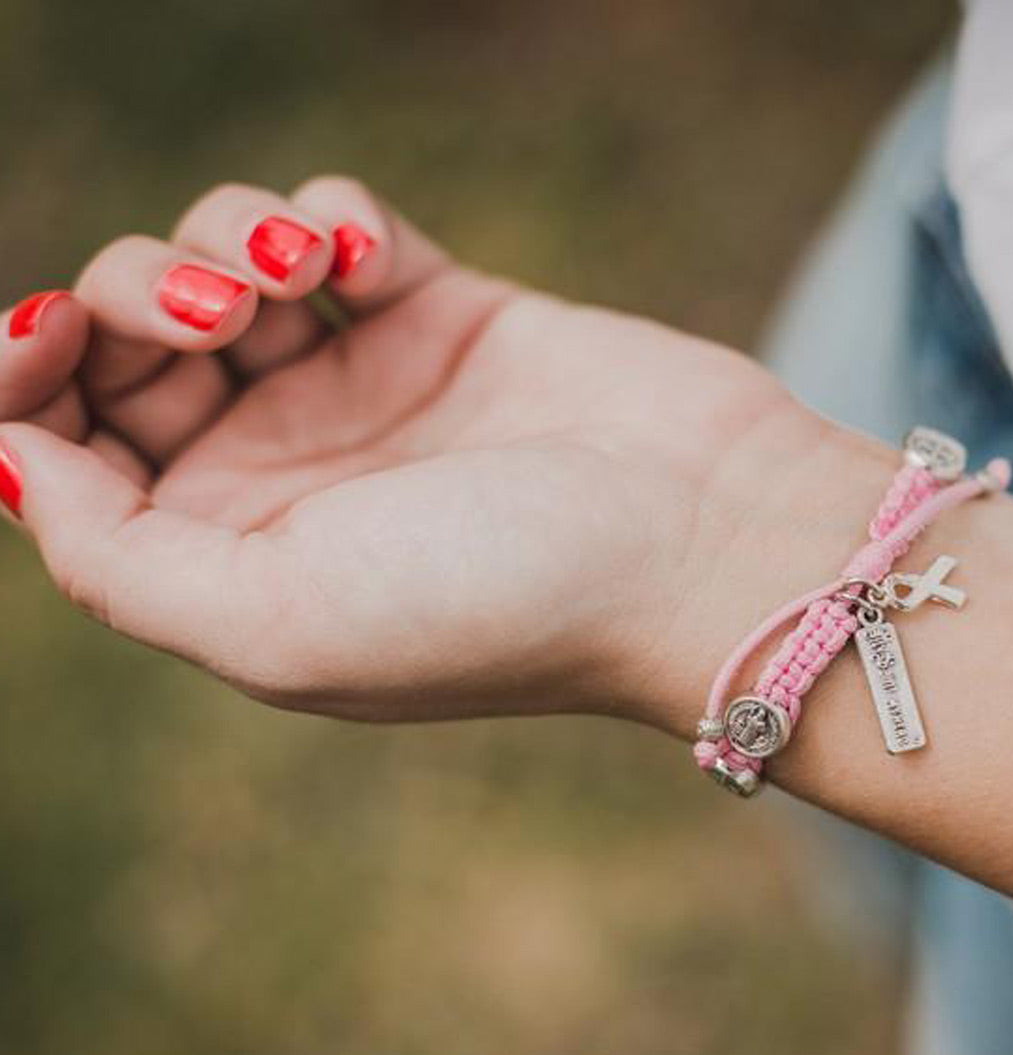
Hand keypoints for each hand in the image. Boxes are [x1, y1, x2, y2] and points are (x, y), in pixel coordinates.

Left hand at [0, 177, 870, 727]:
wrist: (695, 543)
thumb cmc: (502, 601)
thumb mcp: (278, 627)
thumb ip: (117, 562)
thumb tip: (13, 463)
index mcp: (231, 559)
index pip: (67, 455)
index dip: (23, 381)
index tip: (39, 336)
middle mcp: (285, 471)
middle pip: (126, 345)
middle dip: (127, 299)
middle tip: (213, 314)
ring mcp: (362, 387)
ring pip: (218, 264)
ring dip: (222, 241)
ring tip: (299, 281)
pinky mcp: (439, 314)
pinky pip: (335, 228)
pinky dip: (325, 220)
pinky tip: (365, 264)